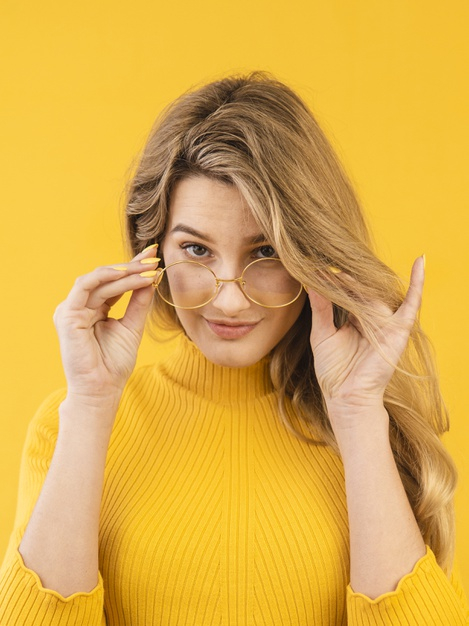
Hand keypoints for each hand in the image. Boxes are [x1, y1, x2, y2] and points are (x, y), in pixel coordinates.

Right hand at [53, 246, 159, 402]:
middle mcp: (81, 306)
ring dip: (124, 272)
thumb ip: (139, 302)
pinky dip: (104, 277)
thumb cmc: (114, 363)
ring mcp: (71, 309)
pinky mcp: (66, 315)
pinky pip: (84, 287)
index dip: (134, 268)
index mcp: (94, 308)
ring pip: (99, 280)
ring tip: (146, 269)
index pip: (115, 282)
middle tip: (154, 258)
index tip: (154, 256)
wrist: (102, 388)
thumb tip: (151, 278)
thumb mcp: (132, 326)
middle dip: (132, 266)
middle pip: (107, 277)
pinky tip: (124, 273)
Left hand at [307, 256, 424, 425]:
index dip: (334, 282)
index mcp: (354, 320)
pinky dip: (418, 284)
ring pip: (377, 294)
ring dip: (363, 281)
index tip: (317, 271)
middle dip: (346, 279)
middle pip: (362, 291)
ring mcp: (386, 323)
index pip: (347, 294)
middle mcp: (371, 320)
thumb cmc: (333, 370)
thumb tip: (313, 284)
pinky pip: (412, 304)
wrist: (345, 395)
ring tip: (344, 269)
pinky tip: (420, 262)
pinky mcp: (398, 330)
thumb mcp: (322, 334)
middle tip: (327, 267)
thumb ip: (320, 309)